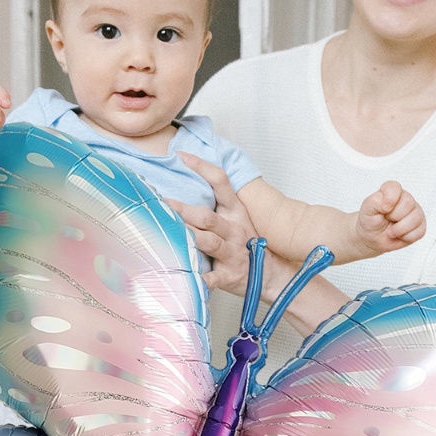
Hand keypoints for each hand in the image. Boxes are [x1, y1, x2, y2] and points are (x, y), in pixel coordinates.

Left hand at [168, 152, 258, 294]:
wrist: (273, 275)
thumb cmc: (247, 244)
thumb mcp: (238, 219)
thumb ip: (216, 205)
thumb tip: (186, 182)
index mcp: (236, 212)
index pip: (220, 182)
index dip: (202, 167)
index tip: (180, 155)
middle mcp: (234, 230)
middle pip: (207, 217)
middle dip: (183, 211)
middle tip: (162, 204)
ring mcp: (232, 253)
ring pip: (208, 242)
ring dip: (188, 237)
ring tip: (168, 233)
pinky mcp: (229, 275)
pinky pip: (213, 277)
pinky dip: (201, 279)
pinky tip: (187, 279)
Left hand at [356, 181, 425, 255]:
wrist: (372, 238)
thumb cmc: (371, 221)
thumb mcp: (367, 209)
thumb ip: (376, 201)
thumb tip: (390, 204)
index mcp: (392, 191)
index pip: (395, 187)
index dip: (390, 198)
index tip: (383, 209)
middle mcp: (406, 199)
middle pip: (408, 202)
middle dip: (393, 216)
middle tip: (387, 219)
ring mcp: (415, 212)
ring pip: (415, 218)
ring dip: (399, 229)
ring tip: (391, 230)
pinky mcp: (420, 226)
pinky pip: (418, 232)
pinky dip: (405, 237)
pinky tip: (399, 235)